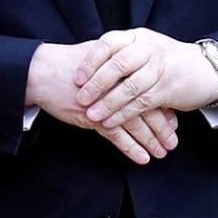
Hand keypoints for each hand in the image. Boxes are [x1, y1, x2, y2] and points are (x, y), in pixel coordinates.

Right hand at [26, 40, 178, 163]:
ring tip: (161, 153)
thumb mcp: (98, 58)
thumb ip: (118, 69)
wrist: (43, 72)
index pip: (150, 91)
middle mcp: (119, 86)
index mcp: (123, 70)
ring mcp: (107, 102)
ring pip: (136, 124)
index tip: (174, 122)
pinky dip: (131, 148)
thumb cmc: (68, 65)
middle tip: (173, 142)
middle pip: (148, 109)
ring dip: (151, 141)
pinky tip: (142, 158)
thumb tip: (134, 75)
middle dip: (162, 128)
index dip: (163, 108)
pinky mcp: (94, 117)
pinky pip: (117, 136)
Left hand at [74, 28, 217, 126]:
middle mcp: (148, 49)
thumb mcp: (143, 49)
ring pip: (130, 87)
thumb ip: (119, 55)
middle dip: (97, 84)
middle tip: (80, 99)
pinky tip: (110, 123)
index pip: (109, 44)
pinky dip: (124, 114)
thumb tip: (84, 67)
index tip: (77, 78)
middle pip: (119, 65)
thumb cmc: (165, 61)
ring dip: (108, 103)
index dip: (91, 61)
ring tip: (91, 115)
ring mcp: (160, 69)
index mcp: (137, 38)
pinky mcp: (168, 90)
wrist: (204, 70)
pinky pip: (142, 103)